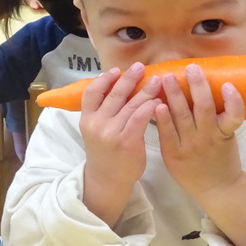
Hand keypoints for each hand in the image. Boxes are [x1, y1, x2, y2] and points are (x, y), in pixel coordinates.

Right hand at [80, 63, 161, 196]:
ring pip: (130, 104)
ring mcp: (111, 132)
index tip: (116, 70)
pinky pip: (140, 117)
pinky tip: (159, 100)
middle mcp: (96, 124)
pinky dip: (150, 106)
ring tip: (158, 80)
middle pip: (113, 95)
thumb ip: (103, 112)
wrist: (108, 179)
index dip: (103, 80)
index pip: (91, 93)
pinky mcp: (127, 141)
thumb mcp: (95, 131)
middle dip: (128, 78)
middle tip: (140, 67)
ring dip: (146, 90)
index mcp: (86, 119)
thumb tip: (120, 88)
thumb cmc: (106, 152)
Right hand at [155, 64, 245, 201]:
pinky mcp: (228, 133)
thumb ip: (165, 135)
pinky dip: (232, 101)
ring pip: (204, 109)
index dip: (160, 113)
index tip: (154, 98)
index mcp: (173, 150)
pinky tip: (227, 86)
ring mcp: (212, 137)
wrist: (218, 188)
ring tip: (192, 70)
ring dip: (198, 87)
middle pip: (182, 114)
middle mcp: (192, 142)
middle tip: (168, 75)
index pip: (165, 128)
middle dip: (175, 93)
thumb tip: (157, 107)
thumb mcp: (170, 158)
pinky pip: (233, 116)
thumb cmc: (190, 172)